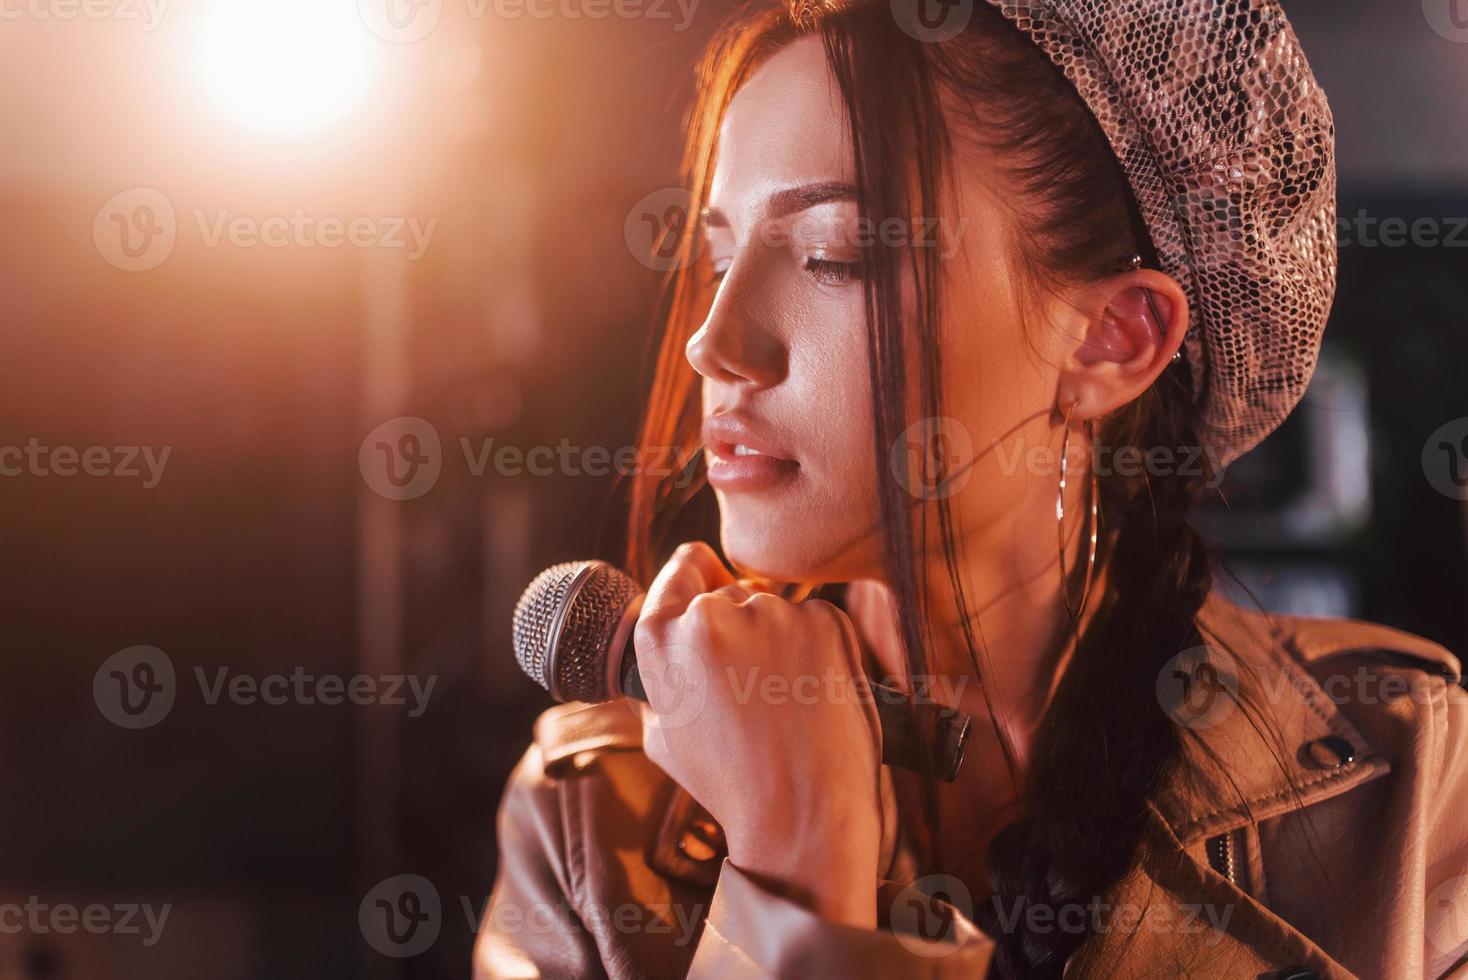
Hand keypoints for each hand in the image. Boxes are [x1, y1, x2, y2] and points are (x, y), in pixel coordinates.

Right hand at [634, 541, 882, 928]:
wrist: (802, 814)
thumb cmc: (730, 782)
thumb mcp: (662, 733)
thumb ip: (663, 674)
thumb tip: (673, 636)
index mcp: (661, 637)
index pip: (683, 566)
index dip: (699, 580)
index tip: (715, 600)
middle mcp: (711, 614)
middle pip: (732, 590)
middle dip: (742, 625)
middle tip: (754, 687)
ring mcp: (773, 613)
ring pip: (777, 607)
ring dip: (781, 638)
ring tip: (785, 700)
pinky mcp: (825, 621)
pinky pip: (817, 619)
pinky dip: (818, 648)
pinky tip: (812, 694)